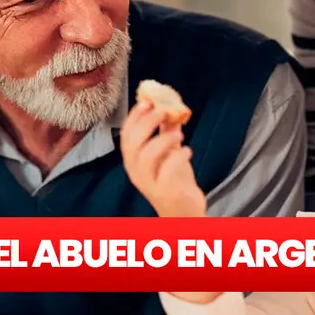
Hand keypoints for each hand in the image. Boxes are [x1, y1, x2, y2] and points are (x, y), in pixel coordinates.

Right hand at [121, 101, 206, 216]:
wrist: (184, 214)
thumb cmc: (174, 183)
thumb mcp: (169, 154)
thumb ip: (167, 133)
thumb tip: (171, 109)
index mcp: (133, 162)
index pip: (126, 135)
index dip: (134, 117)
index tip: (147, 101)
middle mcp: (137, 172)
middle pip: (133, 144)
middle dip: (146, 123)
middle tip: (162, 111)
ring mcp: (150, 183)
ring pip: (146, 157)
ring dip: (163, 139)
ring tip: (179, 133)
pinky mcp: (166, 192)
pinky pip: (167, 172)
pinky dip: (177, 157)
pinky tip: (187, 150)